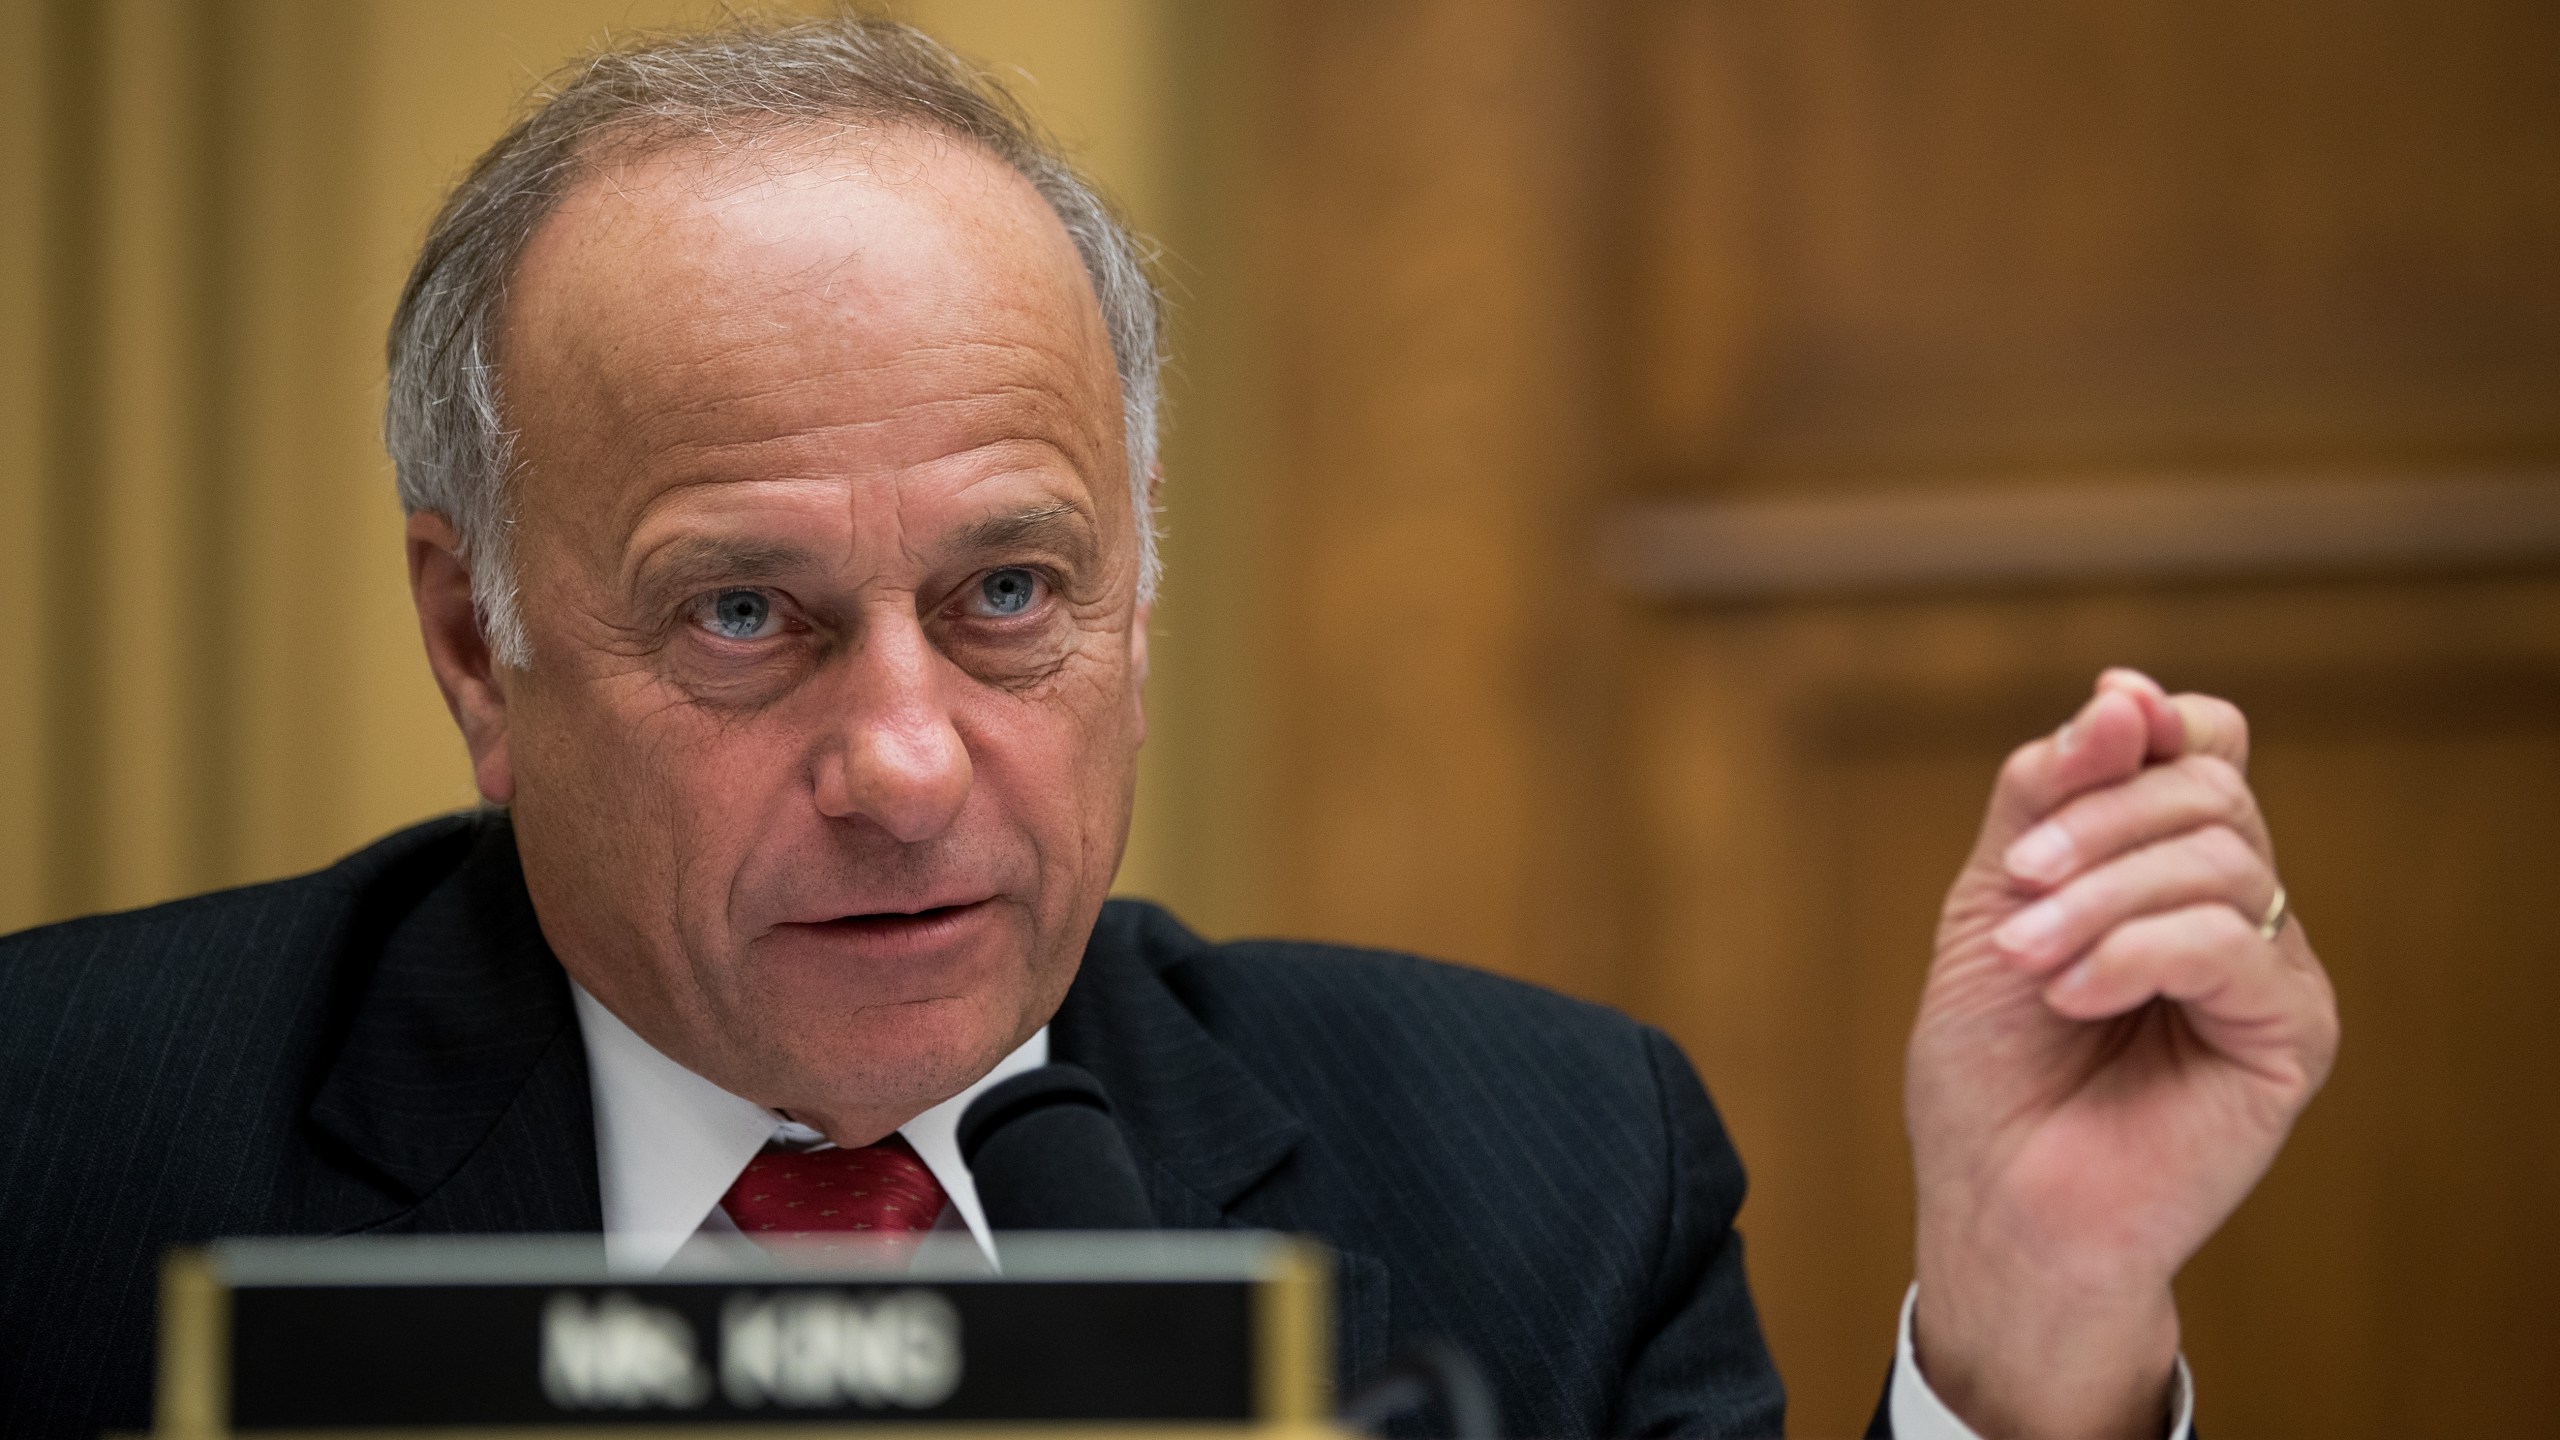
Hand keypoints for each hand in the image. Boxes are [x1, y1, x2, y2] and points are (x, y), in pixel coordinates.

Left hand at [1906, 670, 2339, 1438]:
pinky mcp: (2292, 1036)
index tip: (2098, 721)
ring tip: (2025, 960)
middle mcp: (2235, 906)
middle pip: (2209, 790)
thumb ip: (2045, 795)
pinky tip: (2074, 996)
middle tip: (2016, 888)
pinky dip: (2137, 952)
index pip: (2205, 745)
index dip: (2158, 722)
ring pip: (2220, 859)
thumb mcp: (1992, 900)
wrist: (1998, 1201)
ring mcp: (2272, 969)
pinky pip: (2234, 944)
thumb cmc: (1989, 1065)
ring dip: (2099, 896)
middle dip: (2096, 822)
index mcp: (2165, 866)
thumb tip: (2123, 694)